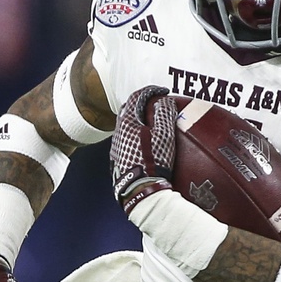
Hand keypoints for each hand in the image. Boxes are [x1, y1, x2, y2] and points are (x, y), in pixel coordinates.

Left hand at [110, 86, 177, 214]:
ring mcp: (115, 147)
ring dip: (138, 120)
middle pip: (128, 110)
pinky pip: (126, 139)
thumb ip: (164, 114)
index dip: (151, 91)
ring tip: (152, 123)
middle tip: (157, 104)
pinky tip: (145, 142)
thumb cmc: (153, 161)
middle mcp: (117, 132)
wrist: (139, 190)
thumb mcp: (164, 135)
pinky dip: (135, 134)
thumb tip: (163, 100)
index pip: (137, 97)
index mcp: (127, 122)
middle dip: (142, 103)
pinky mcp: (117, 160)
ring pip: (125, 125)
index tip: (163, 92)